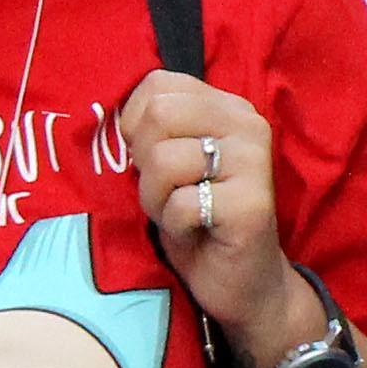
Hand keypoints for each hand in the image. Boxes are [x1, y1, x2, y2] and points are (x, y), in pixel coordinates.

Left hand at [120, 72, 304, 363]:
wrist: (243, 283)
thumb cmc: (198, 220)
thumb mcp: (170, 162)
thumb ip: (154, 128)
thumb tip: (112, 113)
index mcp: (227, 106)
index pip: (157, 84)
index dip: (136, 125)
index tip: (154, 160)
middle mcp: (247, 124)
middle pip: (158, 114)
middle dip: (145, 162)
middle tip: (167, 192)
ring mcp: (253, 162)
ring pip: (165, 159)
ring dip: (157, 198)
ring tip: (181, 214)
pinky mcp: (252, 204)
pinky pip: (181, 203)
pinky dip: (174, 225)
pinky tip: (195, 232)